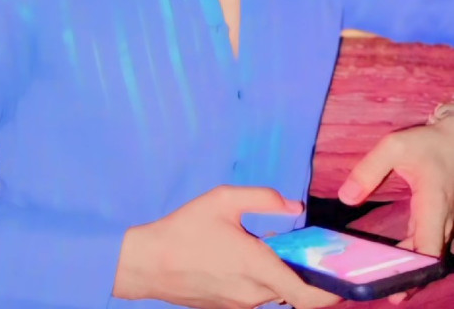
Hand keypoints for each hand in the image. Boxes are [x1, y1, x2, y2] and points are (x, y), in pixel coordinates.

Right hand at [113, 185, 339, 308]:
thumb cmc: (185, 229)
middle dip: (308, 273)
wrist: (148, 263)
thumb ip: (263, 198)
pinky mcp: (227, 306)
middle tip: (311, 248)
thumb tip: (296, 204)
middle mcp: (253, 293)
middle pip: (295, 293)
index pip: (307, 296)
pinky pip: (258, 295)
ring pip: (276, 293)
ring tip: (277, 245)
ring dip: (284, 274)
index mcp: (257, 267)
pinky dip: (267, 280)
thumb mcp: (224, 199)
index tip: (347, 280)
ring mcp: (239, 304)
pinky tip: (252, 255)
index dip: (333, 293)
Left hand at [338, 120, 453, 302]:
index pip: (429, 249)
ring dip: (415, 271)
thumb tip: (345, 197)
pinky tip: (399, 265)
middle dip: (411, 278)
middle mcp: (447, 220)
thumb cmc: (426, 143)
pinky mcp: (444, 222)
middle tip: (385, 292)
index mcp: (435, 204)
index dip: (413, 270)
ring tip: (388, 285)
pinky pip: (433, 246)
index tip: (392, 282)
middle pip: (432, 261)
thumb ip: (368, 170)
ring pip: (435, 256)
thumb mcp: (394, 147)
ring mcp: (448, 223)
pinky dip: (418, 258)